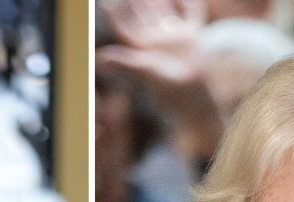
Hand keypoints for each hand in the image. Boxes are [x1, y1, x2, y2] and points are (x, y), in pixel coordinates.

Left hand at [97, 0, 220, 158]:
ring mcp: (174, 38)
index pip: (125, 27)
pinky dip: (190, 4)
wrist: (193, 99)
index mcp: (142, 48)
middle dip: (136, 2)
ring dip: (158, 0)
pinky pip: (191, 15)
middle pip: (143, 16)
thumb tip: (100, 58)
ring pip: (164, 12)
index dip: (116, 14)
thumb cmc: (168, 90)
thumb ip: (124, 62)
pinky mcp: (192, 38)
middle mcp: (156, 42)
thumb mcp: (145, 71)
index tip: (106, 4)